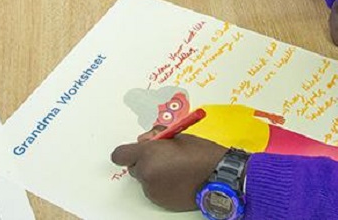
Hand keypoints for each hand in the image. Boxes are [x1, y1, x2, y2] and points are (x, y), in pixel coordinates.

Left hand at [111, 135, 227, 211]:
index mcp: (148, 153)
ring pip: (144, 179)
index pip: (120, 155)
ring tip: (174, 169)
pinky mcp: (160, 201)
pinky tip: (177, 180)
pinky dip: (161, 185)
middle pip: (133, 167)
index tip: (135, 151)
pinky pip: (153, 191)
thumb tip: (145, 140)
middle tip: (163, 157)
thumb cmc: (200, 154)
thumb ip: (156, 136)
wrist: (218, 177)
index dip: (127, 152)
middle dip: (144, 162)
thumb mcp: (177, 135)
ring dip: (153, 174)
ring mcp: (152, 189)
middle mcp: (146, 173)